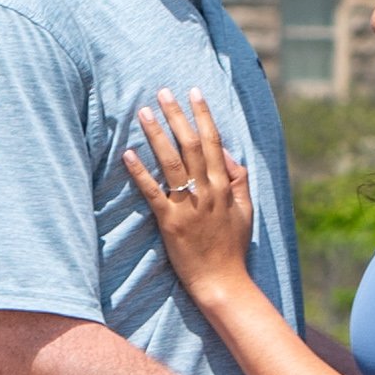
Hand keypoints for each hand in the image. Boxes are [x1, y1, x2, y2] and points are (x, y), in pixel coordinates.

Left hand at [122, 90, 253, 302]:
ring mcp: (188, 206)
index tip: (193, 92)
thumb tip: (228, 155)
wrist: (223, 282)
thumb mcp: (246, 210)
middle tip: (162, 92)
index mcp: (224, 186)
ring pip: (171, 162)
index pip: (213, 141)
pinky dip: (140, 172)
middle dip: (176, 115)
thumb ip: (239, 181)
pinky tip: (128, 154)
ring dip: (156, 134)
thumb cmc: (232, 248)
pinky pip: (153, 192)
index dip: (202, 114)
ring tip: (144, 112)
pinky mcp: (170, 223)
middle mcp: (207, 191)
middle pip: (191, 144)